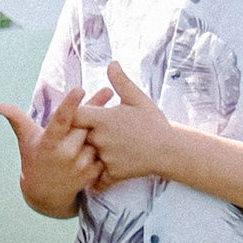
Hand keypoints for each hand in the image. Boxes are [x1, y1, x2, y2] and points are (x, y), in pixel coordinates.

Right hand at [1, 88, 100, 213]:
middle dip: (95, 110)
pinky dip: (102, 149)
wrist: (45, 194)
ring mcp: (79, 165)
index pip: (60, 120)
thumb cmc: (35, 159)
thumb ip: (17, 119)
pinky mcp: (90, 175)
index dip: (70, 104)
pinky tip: (99, 148)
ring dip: (98, 133)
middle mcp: (64, 153)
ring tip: (95, 131)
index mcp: (49, 141)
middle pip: (85, 125)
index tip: (79, 89)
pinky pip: (103, 154)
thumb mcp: (26, 139)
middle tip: (108, 91)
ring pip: (97, 139)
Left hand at [73, 62, 184, 186]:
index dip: (71, 115)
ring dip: (83, 157)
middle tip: (72, 137)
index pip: (73, 115)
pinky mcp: (113, 174)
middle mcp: (101, 139)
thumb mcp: (138, 99)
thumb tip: (111, 63)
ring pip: (84, 158)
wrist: (171, 150)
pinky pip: (96, 178)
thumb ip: (121, 82)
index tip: (75, 116)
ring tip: (79, 157)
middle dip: (75, 136)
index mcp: (104, 119)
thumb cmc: (153, 123)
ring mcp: (106, 157)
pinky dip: (95, 179)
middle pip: (75, 137)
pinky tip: (93, 177)